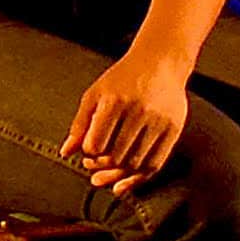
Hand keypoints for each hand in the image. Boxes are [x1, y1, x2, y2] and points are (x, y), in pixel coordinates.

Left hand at [62, 45, 196, 193]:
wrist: (160, 63)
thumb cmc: (124, 78)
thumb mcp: (95, 94)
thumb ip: (80, 124)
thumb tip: (66, 152)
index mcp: (114, 101)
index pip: (96, 144)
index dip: (89, 153)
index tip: (88, 151)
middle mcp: (138, 111)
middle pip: (116, 157)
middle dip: (102, 166)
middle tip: (94, 166)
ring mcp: (158, 121)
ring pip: (136, 164)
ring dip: (120, 173)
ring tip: (109, 170)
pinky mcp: (174, 130)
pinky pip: (156, 163)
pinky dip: (139, 176)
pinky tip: (127, 177)